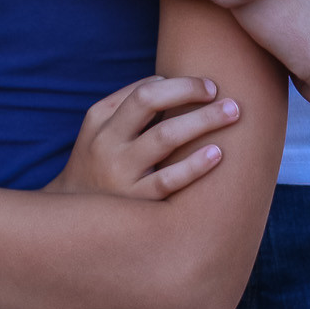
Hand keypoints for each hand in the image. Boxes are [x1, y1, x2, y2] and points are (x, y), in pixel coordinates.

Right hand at [46, 75, 239, 200]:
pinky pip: (169, 181)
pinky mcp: (137, 204)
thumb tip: (173, 83)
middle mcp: (107, 143)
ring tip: (232, 113)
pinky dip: (194, 165)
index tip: (207, 86)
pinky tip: (217, 154)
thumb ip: (127, 108)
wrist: (76, 225)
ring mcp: (121, 174)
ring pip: (164, 137)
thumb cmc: (98, 167)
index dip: (178, 84)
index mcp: (98, 121)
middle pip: (149, 102)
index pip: (141, 91)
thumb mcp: (97, 133)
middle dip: (188, 90)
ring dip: (202, 121)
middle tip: (224, 94)